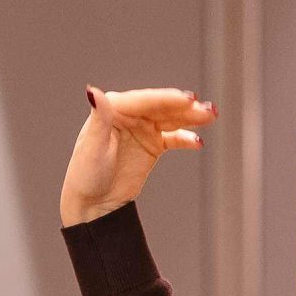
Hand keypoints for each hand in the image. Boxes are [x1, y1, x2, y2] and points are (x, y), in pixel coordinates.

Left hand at [60, 87, 214, 226]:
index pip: (144, 100)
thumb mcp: (92, 147)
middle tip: (206, 109)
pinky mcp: (153, 145)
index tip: (187, 99)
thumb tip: (94, 91)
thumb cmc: (85, 175)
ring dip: (191, 118)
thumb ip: (99, 118)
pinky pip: (174, 138)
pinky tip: (198, 142)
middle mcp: (130, 114)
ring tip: (210, 116)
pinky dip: (186, 139)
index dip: (166, 99)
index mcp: (113, 109)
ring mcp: (143, 129)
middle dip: (185, 107)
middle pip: (162, 107)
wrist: (93, 204)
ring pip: (171, 119)